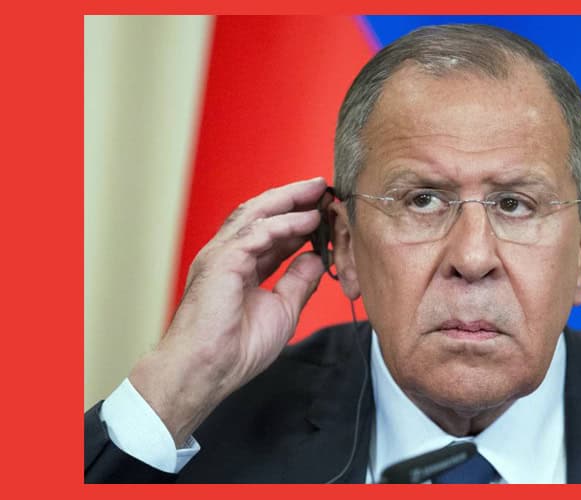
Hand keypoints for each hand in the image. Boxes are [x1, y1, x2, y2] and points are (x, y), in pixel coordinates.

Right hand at [129, 177, 328, 444]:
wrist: (207, 370)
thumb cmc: (235, 349)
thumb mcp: (282, 309)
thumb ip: (298, 282)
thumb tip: (317, 260)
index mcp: (240, 267)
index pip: (271, 233)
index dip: (297, 220)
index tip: (323, 212)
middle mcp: (229, 255)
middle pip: (262, 214)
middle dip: (293, 198)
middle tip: (321, 188)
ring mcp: (222, 255)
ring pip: (256, 214)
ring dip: (289, 200)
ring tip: (316, 191)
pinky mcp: (222, 261)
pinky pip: (257, 233)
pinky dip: (285, 223)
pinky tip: (307, 219)